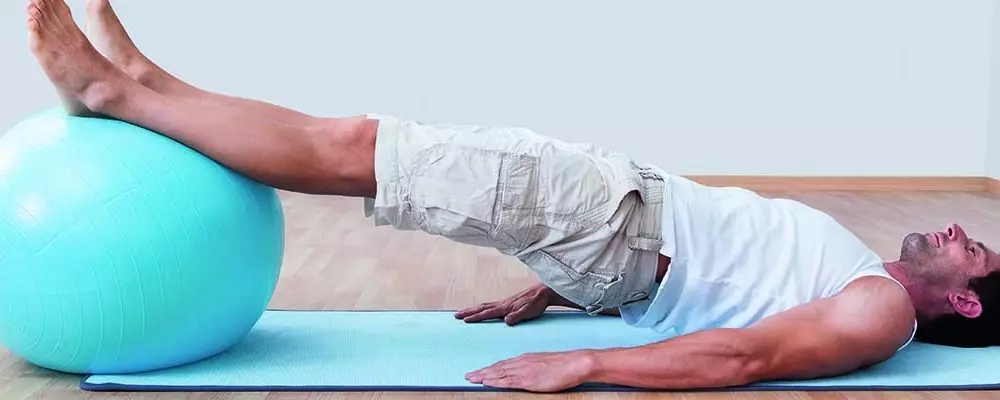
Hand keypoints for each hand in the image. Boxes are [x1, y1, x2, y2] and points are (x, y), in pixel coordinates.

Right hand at [454, 284, 552, 325]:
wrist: (544, 292)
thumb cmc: (536, 303)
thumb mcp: (529, 311)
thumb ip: (517, 316)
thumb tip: (506, 321)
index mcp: (506, 307)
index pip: (488, 313)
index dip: (476, 317)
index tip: (465, 320)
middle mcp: (502, 304)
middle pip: (482, 308)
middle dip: (468, 312)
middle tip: (456, 315)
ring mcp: (504, 302)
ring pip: (484, 305)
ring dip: (472, 309)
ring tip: (462, 313)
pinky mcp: (507, 302)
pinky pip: (490, 305)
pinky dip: (481, 307)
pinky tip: (480, 309)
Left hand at [465, 350, 596, 391]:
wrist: (574, 363)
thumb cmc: (564, 365)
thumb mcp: (545, 364)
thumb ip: (533, 368)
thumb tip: (528, 373)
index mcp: (525, 359)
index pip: (503, 364)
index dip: (490, 369)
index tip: (480, 371)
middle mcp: (521, 362)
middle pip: (497, 368)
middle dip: (482, 372)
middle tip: (468, 375)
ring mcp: (523, 370)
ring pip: (498, 373)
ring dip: (483, 376)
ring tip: (471, 378)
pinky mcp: (527, 379)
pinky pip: (506, 380)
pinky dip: (494, 381)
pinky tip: (485, 382)